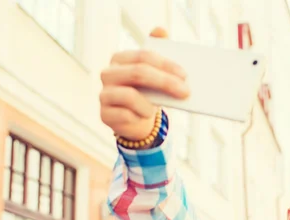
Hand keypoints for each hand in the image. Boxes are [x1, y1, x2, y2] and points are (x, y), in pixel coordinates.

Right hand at [99, 27, 188, 141]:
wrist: (136, 120)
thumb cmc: (148, 93)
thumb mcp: (155, 74)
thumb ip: (159, 54)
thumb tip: (161, 30)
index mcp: (120, 58)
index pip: (143, 56)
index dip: (166, 65)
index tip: (185, 75)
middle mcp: (108, 73)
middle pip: (138, 73)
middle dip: (165, 82)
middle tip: (186, 92)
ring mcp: (104, 94)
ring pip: (130, 96)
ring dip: (149, 105)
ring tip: (156, 110)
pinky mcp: (104, 115)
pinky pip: (126, 116)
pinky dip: (139, 118)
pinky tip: (143, 119)